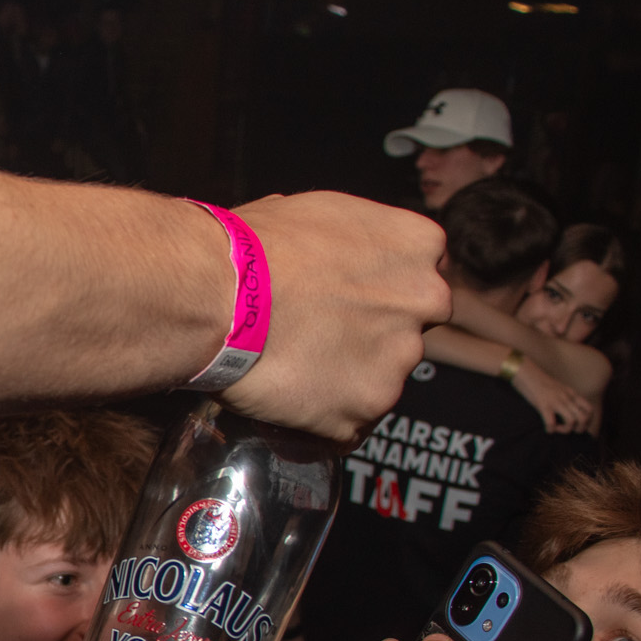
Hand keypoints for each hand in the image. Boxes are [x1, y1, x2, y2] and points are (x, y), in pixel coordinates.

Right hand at [223, 193, 449, 444]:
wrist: (215, 296)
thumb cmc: (250, 248)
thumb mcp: (308, 213)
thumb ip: (343, 239)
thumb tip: (321, 250)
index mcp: (417, 245)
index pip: (418, 277)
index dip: (378, 293)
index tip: (346, 303)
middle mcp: (424, 302)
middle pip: (407, 332)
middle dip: (370, 340)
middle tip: (318, 341)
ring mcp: (397, 361)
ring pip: (379, 381)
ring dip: (343, 382)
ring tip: (290, 374)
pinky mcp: (363, 409)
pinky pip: (348, 427)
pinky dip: (320, 423)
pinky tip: (286, 406)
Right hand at [510, 360, 596, 433]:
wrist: (526, 372)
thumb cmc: (538, 380)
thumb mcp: (558, 387)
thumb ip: (564, 396)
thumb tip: (566, 408)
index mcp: (571, 393)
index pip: (589, 409)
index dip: (588, 421)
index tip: (577, 425)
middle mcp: (567, 398)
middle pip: (584, 418)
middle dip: (578, 429)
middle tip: (568, 429)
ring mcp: (556, 401)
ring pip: (571, 421)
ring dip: (565, 430)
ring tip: (557, 428)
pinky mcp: (543, 405)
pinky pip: (551, 423)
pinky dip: (550, 429)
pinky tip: (547, 428)